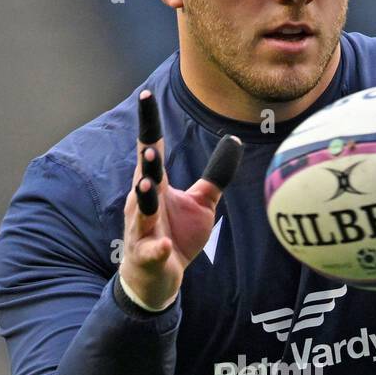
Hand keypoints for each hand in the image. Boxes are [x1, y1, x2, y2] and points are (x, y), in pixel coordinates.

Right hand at [119, 90, 242, 307]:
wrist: (157, 278)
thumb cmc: (175, 235)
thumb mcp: (201, 203)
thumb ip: (215, 175)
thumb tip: (235, 141)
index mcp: (155, 186)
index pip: (150, 149)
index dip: (149, 124)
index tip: (145, 96)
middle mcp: (142, 204)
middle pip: (143, 178)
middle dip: (147, 164)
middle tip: (151, 148)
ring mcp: (141, 231)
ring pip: (140, 213)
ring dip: (143, 200)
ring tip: (149, 185)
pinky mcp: (146, 257)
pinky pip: (150, 252)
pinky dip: (156, 248)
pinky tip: (163, 245)